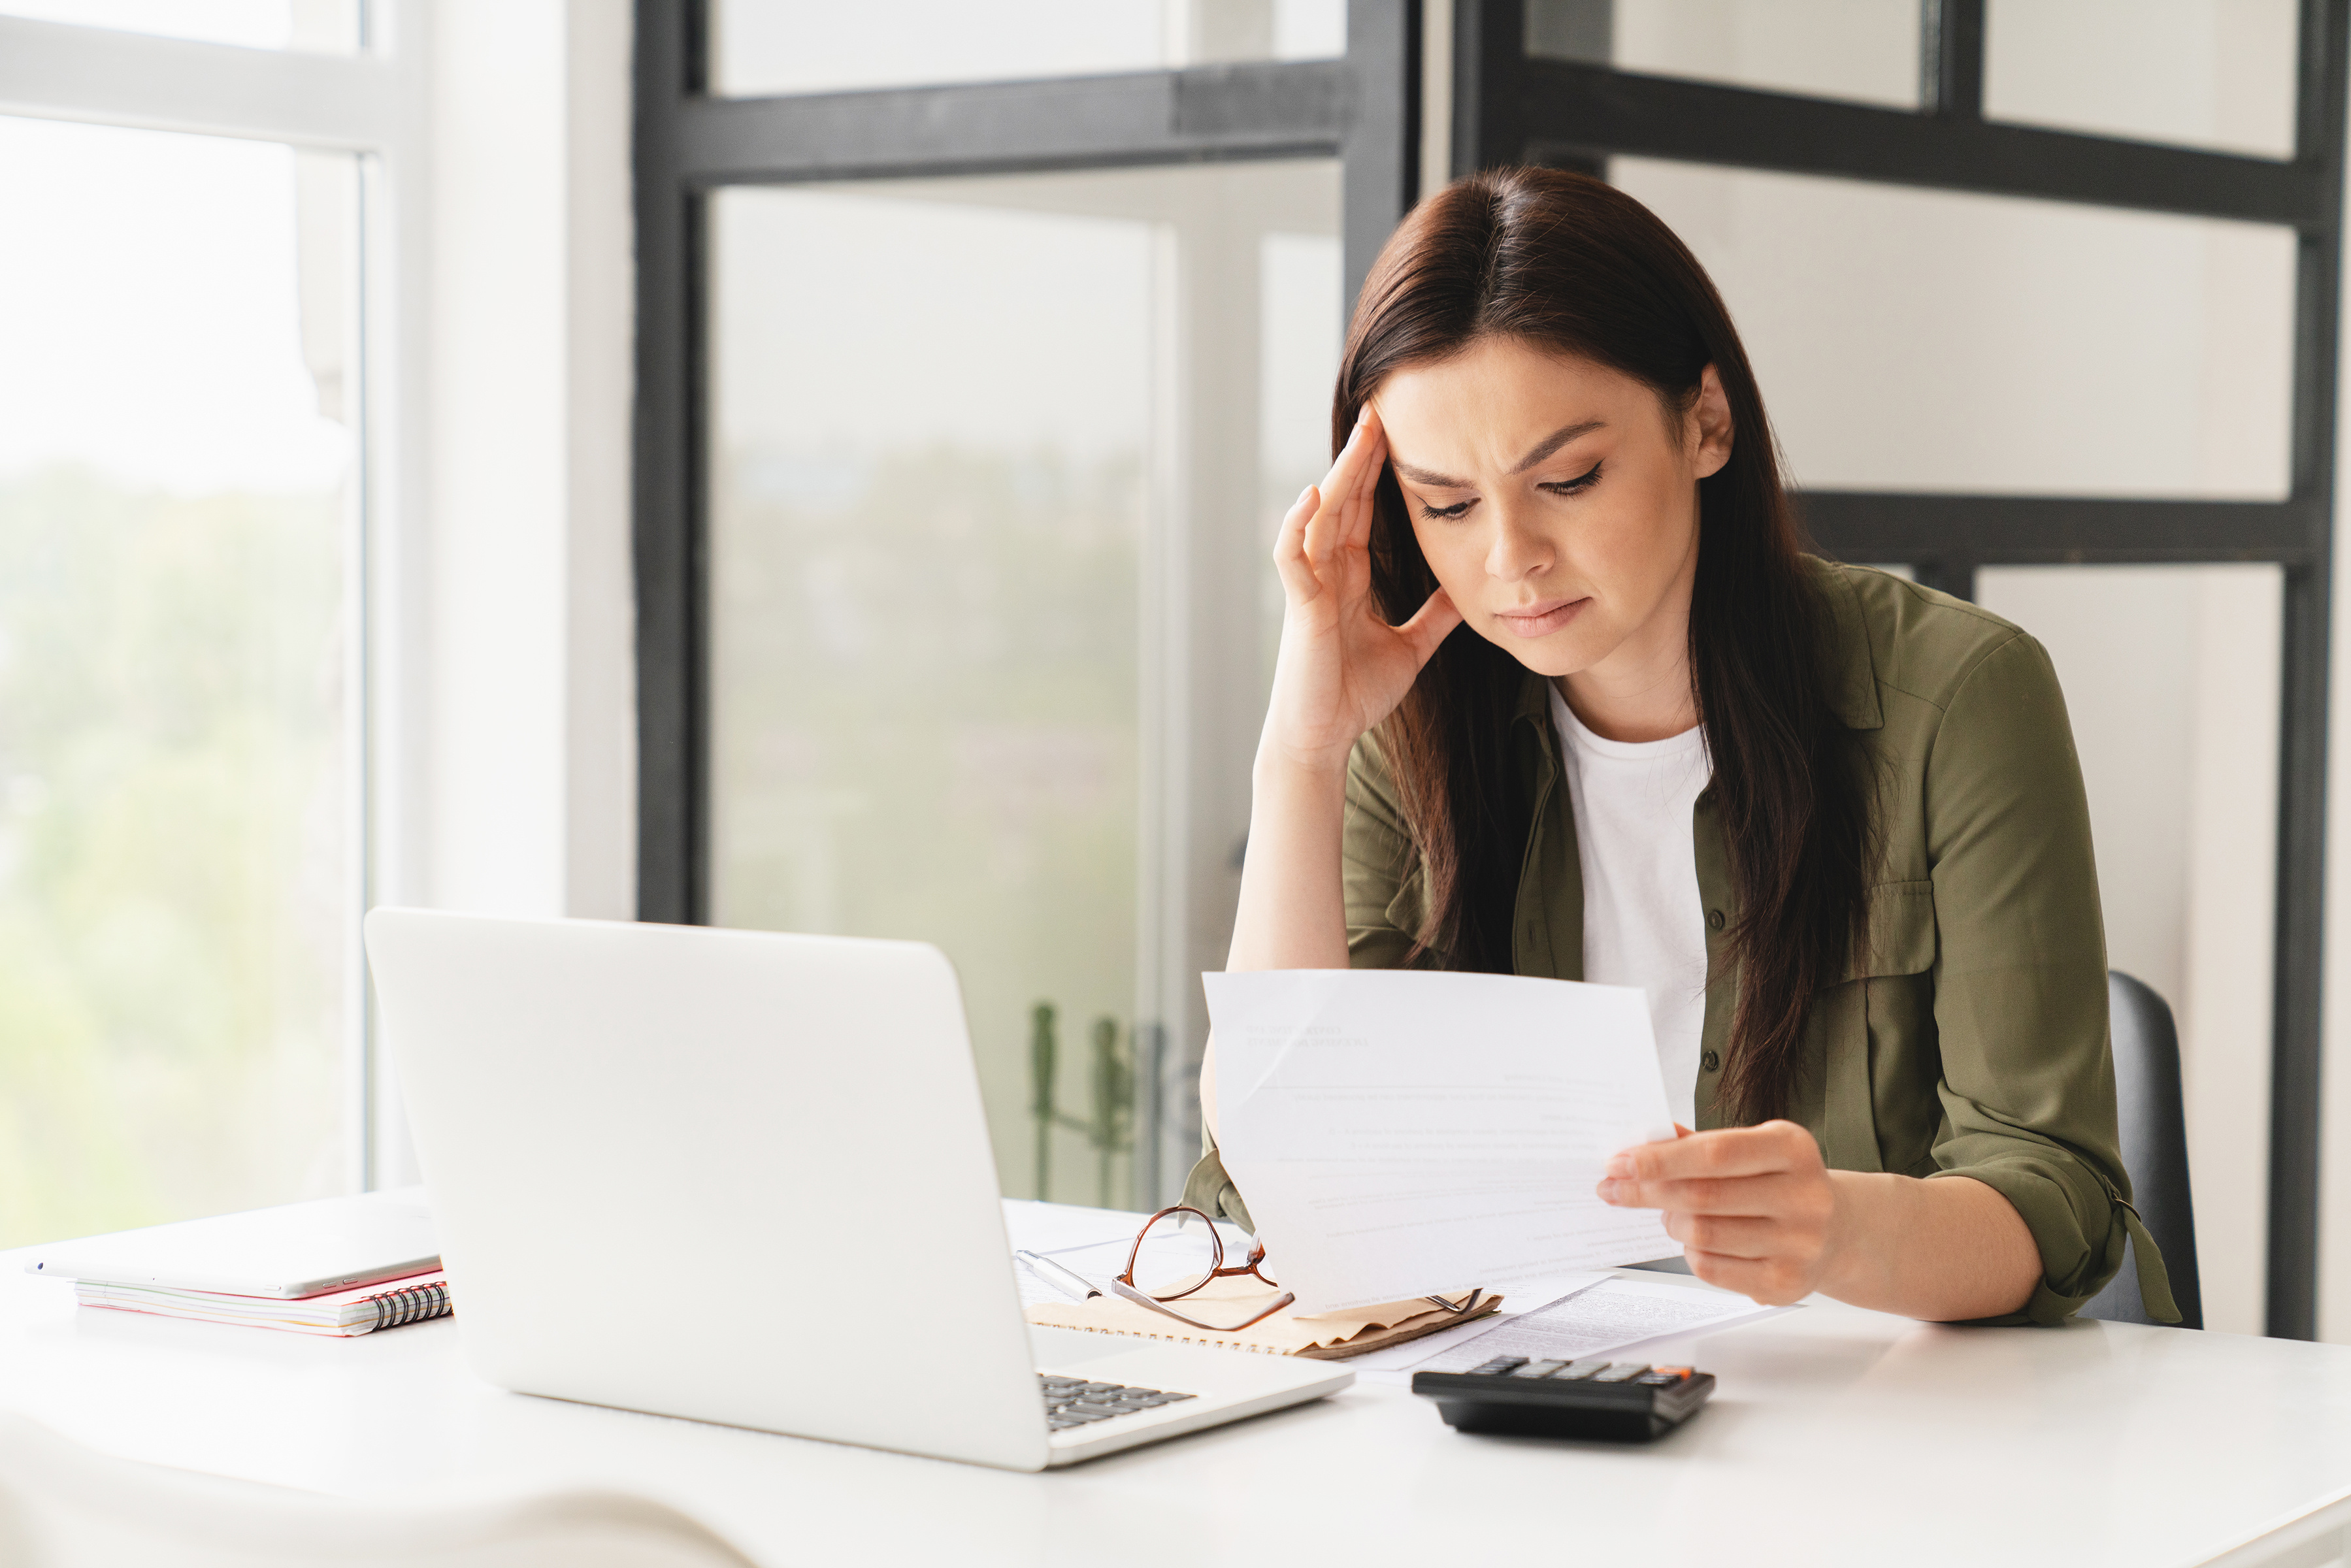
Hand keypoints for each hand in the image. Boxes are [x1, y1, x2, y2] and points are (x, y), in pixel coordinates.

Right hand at [1264, 404, 1461, 774]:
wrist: (1325, 738)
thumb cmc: (1355, 695)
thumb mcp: (1411, 647)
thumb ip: (1434, 616)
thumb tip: (1468, 590)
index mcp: (1350, 578)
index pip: (1364, 512)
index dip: (1378, 472)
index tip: (1399, 432)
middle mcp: (1327, 574)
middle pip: (1344, 502)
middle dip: (1361, 457)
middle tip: (1382, 410)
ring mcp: (1310, 588)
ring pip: (1320, 518)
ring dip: (1339, 476)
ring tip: (1360, 436)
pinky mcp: (1300, 610)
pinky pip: (1293, 558)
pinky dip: (1299, 526)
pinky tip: (1314, 495)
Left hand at [1596, 1121, 1839, 1306]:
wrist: (1838, 1229)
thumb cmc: (1779, 1182)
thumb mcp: (1751, 1148)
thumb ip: (1697, 1144)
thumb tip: (1638, 1145)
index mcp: (1792, 1148)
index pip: (1714, 1153)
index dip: (1660, 1159)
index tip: (1618, 1163)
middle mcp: (1804, 1196)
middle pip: (1702, 1196)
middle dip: (1648, 1192)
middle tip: (1616, 1188)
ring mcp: (1799, 1244)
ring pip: (1702, 1235)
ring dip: (1671, 1222)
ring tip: (1670, 1214)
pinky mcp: (1786, 1283)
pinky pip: (1711, 1268)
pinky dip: (1690, 1253)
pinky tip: (1697, 1241)